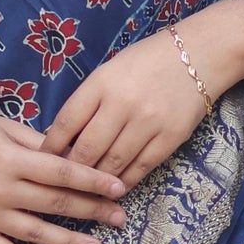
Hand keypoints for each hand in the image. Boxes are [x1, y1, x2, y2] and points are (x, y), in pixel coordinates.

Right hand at [0, 112, 126, 243]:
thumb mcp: (5, 127)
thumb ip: (40, 143)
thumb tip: (76, 155)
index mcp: (12, 160)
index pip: (62, 173)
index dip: (93, 181)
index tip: (120, 189)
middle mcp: (2, 191)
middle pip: (56, 204)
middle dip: (91, 211)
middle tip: (119, 219)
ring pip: (37, 234)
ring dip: (69, 242)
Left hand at [41, 29, 211, 186]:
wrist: (200, 54)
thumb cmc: (148, 61)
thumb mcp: (110, 70)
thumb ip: (87, 101)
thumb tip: (58, 137)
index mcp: (102, 82)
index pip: (66, 122)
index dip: (51, 146)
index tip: (43, 160)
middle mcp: (123, 103)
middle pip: (86, 150)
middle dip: (71, 170)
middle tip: (62, 181)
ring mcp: (148, 122)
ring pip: (112, 164)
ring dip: (96, 180)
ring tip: (86, 188)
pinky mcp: (170, 138)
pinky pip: (140, 168)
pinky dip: (124, 181)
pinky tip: (115, 187)